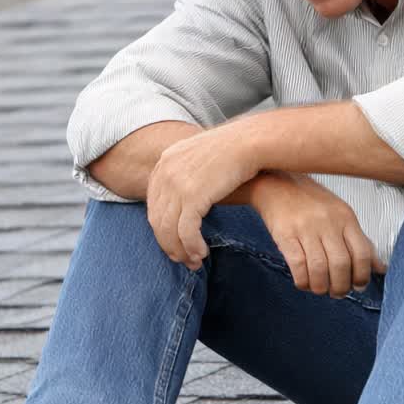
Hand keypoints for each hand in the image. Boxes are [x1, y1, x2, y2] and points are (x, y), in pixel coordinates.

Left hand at [146, 126, 259, 270]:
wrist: (250, 141)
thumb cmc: (234, 150)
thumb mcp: (200, 156)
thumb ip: (186, 173)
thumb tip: (184, 195)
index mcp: (165, 161)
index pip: (154, 203)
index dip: (162, 227)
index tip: (174, 242)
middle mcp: (165, 172)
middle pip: (157, 219)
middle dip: (168, 244)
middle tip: (181, 259)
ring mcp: (176, 184)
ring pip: (169, 229)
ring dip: (180, 250)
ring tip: (193, 262)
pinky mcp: (192, 196)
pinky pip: (186, 231)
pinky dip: (192, 246)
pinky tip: (202, 253)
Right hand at [252, 172, 387, 298]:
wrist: (276, 184)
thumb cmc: (311, 202)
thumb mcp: (341, 215)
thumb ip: (360, 241)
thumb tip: (380, 268)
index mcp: (346, 217)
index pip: (362, 253)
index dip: (362, 276)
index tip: (357, 286)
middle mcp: (328, 222)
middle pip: (341, 264)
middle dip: (341, 287)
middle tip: (337, 292)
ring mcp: (306, 228)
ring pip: (319, 269)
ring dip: (321, 287)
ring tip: (320, 289)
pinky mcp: (285, 234)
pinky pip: (298, 265)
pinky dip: (303, 281)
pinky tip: (304, 282)